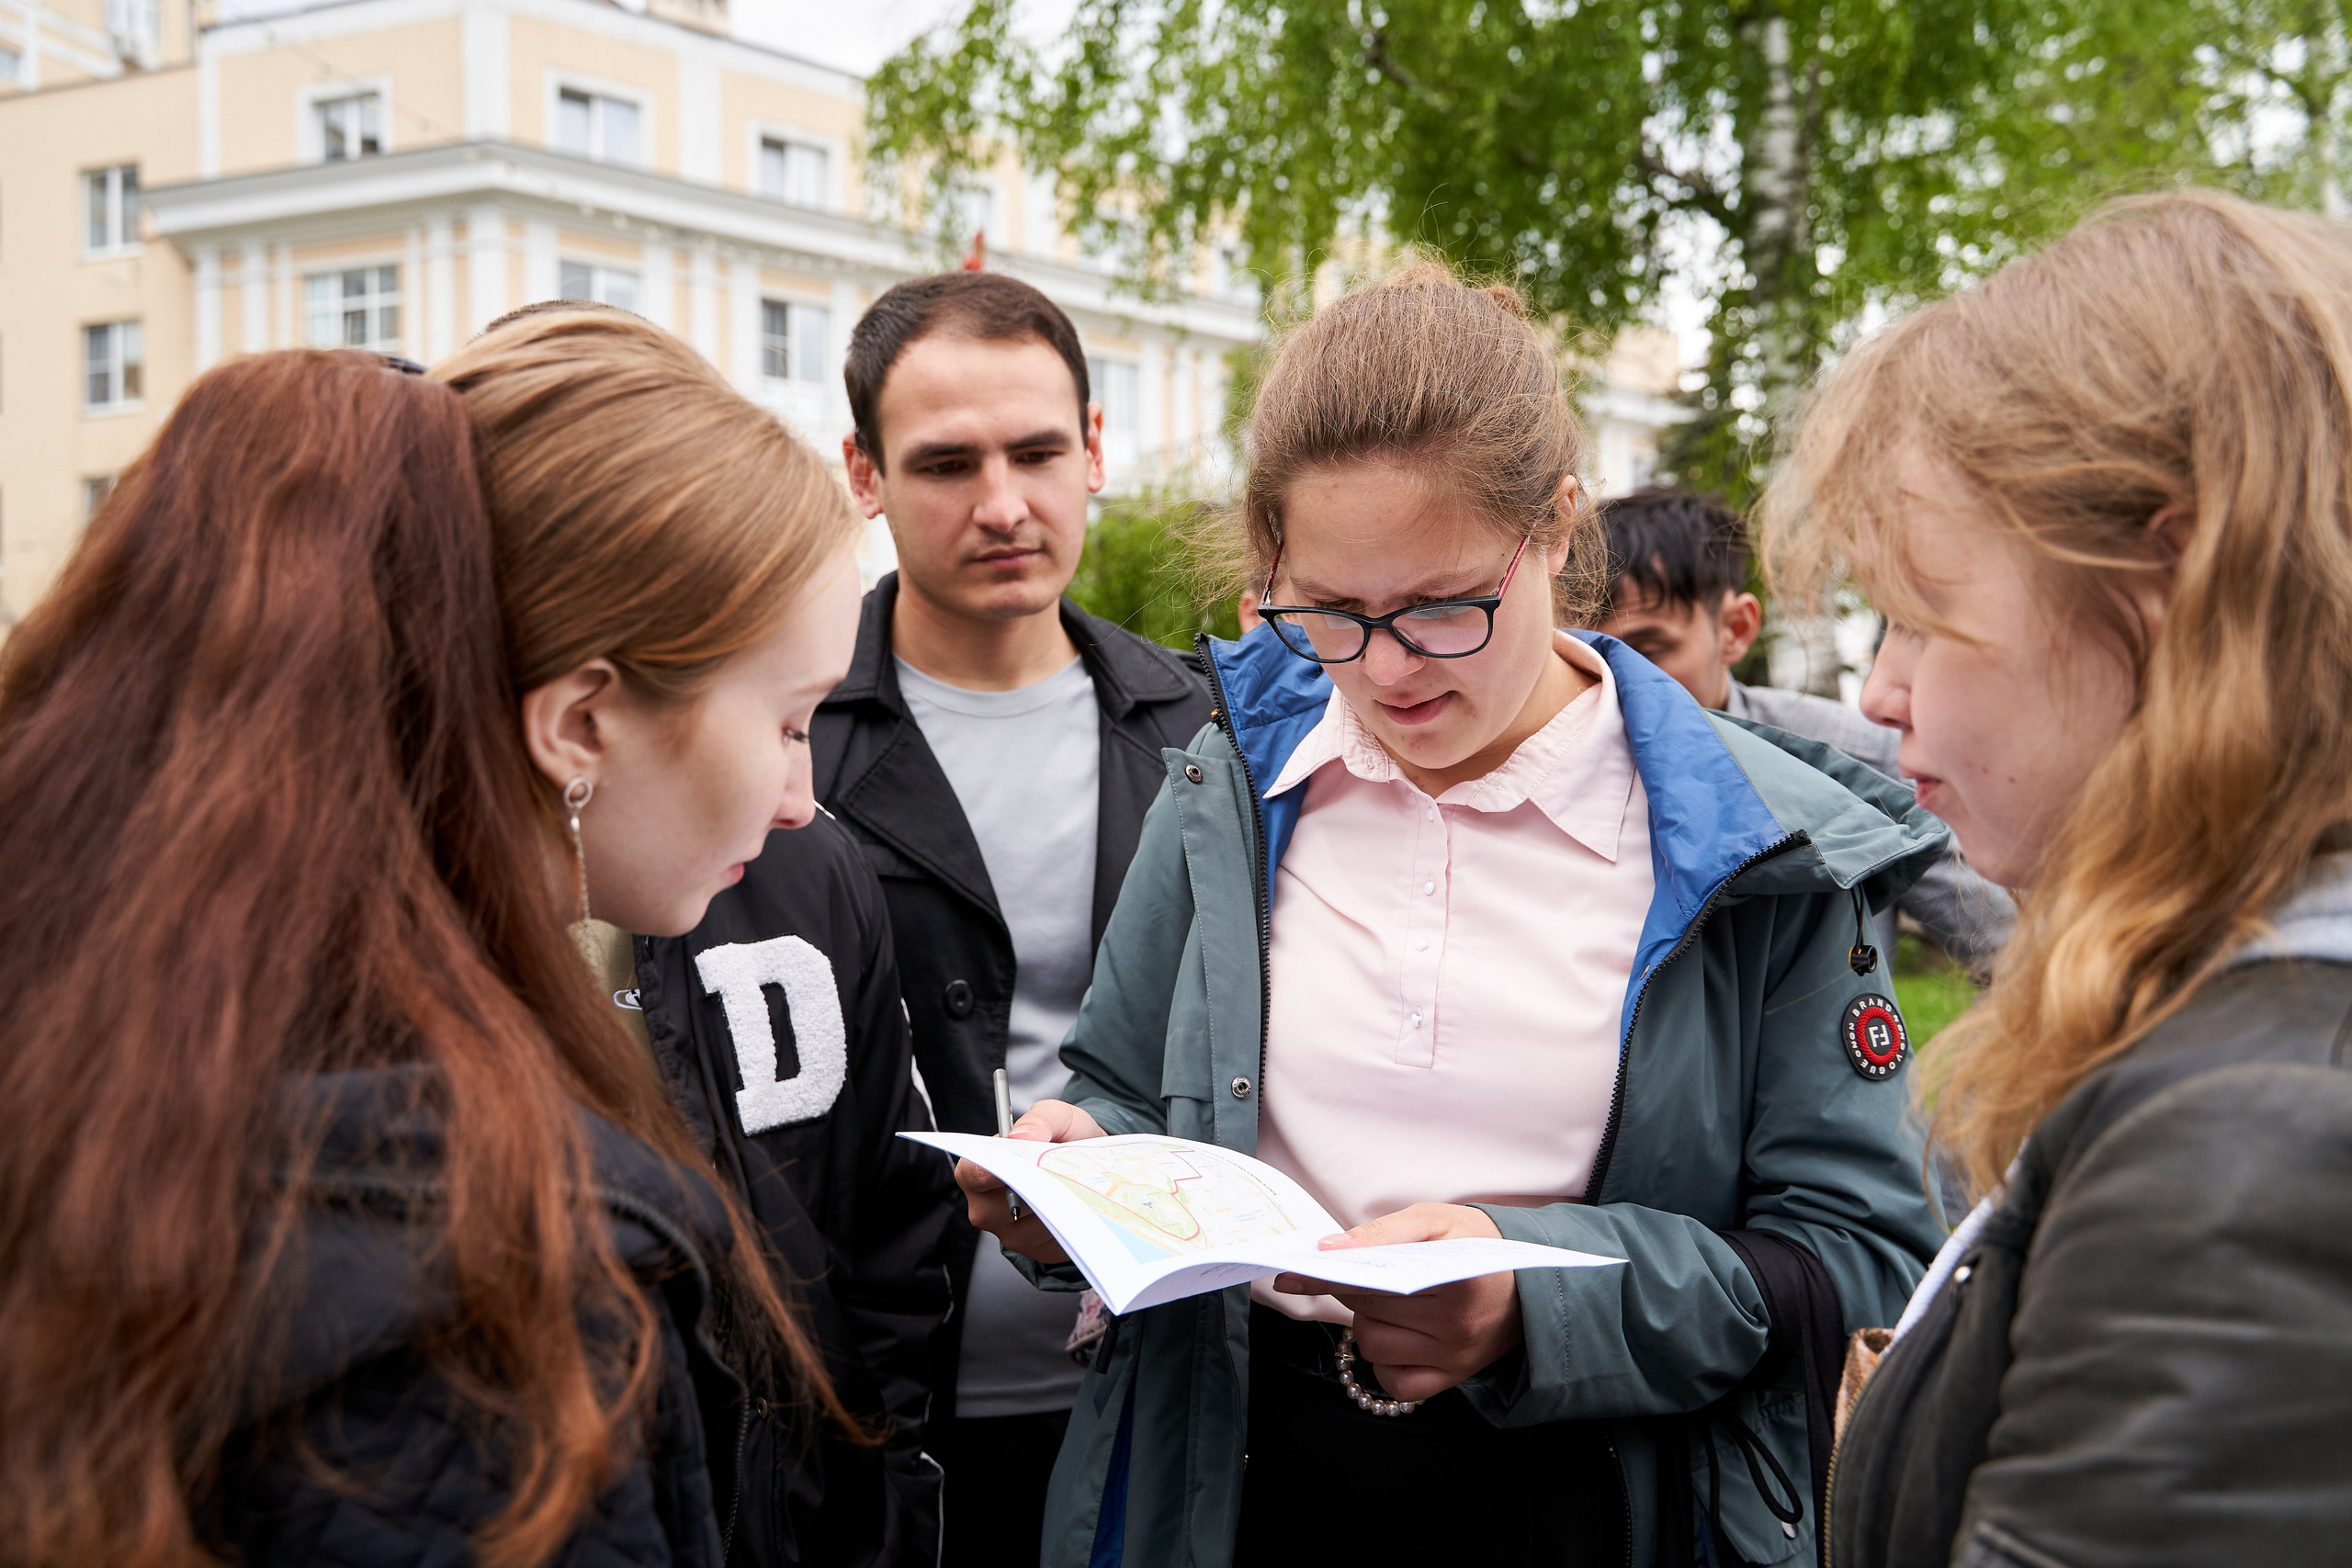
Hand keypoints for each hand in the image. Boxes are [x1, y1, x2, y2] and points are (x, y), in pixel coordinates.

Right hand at [954, 1098, 1106, 1265]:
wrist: (1091, 1165)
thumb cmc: (1064, 1138)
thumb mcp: (1056, 1116)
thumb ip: (1039, 1119)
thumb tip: (1021, 1136)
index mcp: (979, 1173)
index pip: (973, 1174)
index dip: (996, 1169)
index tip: (1022, 1161)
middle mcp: (988, 1209)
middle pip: (1007, 1205)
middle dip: (1036, 1187)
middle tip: (1061, 1169)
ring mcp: (1013, 1235)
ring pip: (1034, 1223)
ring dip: (1056, 1203)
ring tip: (1072, 1182)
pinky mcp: (1038, 1251)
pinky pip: (1053, 1238)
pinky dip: (1069, 1220)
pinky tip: (1077, 1202)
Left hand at [1272, 1202, 1522, 1403]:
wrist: (1527, 1284)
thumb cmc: (1476, 1244)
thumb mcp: (1436, 1220)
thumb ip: (1383, 1232)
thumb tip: (1330, 1247)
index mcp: (1457, 1281)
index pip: (1371, 1282)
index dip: (1324, 1277)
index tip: (1288, 1275)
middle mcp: (1457, 1328)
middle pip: (1368, 1314)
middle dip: (1352, 1290)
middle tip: (1360, 1272)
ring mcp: (1453, 1361)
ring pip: (1374, 1348)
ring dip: (1368, 1323)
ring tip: (1389, 1302)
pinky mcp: (1449, 1381)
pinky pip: (1392, 1381)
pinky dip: (1384, 1359)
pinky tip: (1398, 1334)